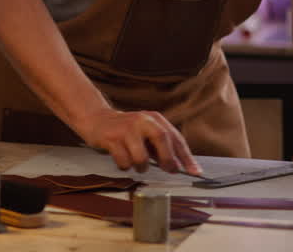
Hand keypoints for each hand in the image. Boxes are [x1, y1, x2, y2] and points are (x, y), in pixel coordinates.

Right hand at [78, 108, 201, 175]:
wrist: (97, 119)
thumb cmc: (126, 131)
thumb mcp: (146, 133)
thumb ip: (161, 147)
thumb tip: (180, 166)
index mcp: (154, 119)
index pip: (175, 138)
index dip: (186, 156)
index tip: (195, 172)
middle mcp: (142, 121)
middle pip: (162, 139)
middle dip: (168, 159)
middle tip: (170, 170)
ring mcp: (127, 129)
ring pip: (141, 157)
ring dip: (141, 167)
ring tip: (136, 163)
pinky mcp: (112, 138)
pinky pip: (124, 162)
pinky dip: (125, 166)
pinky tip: (121, 159)